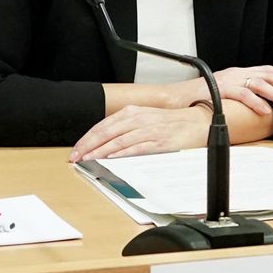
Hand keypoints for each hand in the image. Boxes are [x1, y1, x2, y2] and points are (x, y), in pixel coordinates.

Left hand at [73, 103, 214, 161]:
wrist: (197, 123)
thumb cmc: (171, 123)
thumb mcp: (145, 120)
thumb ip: (126, 128)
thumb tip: (105, 142)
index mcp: (133, 113)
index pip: (103, 125)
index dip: (87, 138)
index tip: (76, 149)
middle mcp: (138, 119)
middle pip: (106, 132)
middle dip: (88, 145)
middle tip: (76, 157)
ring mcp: (148, 130)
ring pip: (118, 140)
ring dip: (100, 151)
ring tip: (88, 160)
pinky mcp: (158, 141)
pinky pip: (136, 147)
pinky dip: (122, 153)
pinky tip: (111, 159)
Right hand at [197, 65, 272, 114]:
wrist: (178, 96)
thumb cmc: (200, 96)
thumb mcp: (224, 90)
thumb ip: (240, 91)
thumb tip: (258, 101)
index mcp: (237, 72)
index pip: (265, 69)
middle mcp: (236, 73)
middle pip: (266, 75)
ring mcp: (229, 80)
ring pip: (259, 84)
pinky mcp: (222, 89)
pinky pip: (243, 94)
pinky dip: (256, 102)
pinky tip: (265, 110)